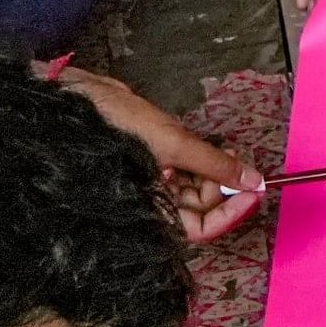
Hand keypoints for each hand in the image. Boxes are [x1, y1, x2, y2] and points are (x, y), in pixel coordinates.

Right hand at [55, 64, 265, 242]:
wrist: (72, 97)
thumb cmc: (110, 123)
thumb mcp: (171, 141)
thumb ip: (213, 163)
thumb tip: (252, 180)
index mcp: (148, 209)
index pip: (199, 229)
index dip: (229, 215)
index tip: (253, 193)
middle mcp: (150, 201)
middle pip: (199, 209)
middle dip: (223, 188)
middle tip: (241, 164)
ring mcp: (150, 182)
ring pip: (194, 188)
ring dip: (215, 172)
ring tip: (228, 151)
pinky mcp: (150, 162)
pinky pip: (184, 169)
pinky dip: (201, 160)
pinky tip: (211, 146)